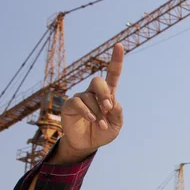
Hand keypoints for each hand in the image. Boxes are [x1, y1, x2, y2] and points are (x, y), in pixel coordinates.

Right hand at [57, 43, 123, 161]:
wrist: (87, 145)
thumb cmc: (103, 133)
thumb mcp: (116, 126)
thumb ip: (118, 114)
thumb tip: (114, 102)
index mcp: (107, 95)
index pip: (112, 74)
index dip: (116, 60)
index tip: (119, 45)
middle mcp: (93, 93)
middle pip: (98, 81)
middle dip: (105, 93)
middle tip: (108, 108)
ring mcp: (81, 98)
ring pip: (90, 97)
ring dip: (98, 112)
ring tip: (100, 125)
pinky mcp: (70, 105)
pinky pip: (78, 103)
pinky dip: (87, 111)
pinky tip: (91, 119)